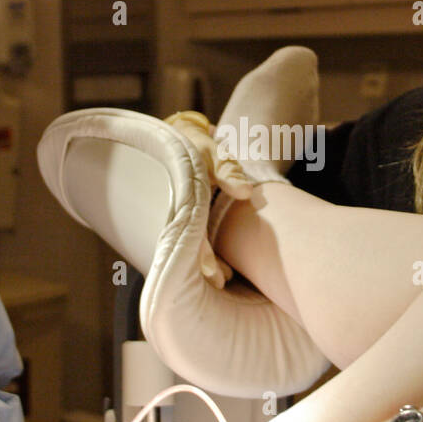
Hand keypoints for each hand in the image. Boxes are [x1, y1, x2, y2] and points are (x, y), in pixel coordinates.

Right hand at [164, 110, 255, 288]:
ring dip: (204, 263)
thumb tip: (246, 192)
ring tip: (224, 280)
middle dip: (204, 266)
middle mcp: (176, 210)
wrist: (182, 138)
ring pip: (189, 244)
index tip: (215, 274)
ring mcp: (179, 215)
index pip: (190, 231)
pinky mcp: (185, 217)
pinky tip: (221, 270)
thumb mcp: (215, 153)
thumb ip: (229, 171)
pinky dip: (204, 254)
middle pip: (188, 244)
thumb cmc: (200, 147)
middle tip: (222, 282)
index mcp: (181, 196)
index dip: (201, 254)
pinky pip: (192, 238)